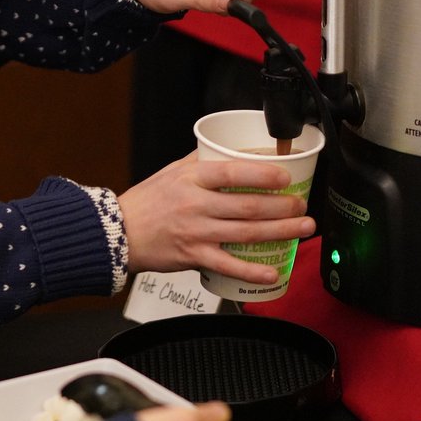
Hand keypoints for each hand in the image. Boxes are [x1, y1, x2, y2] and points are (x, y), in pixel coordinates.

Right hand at [118, 152, 316, 282]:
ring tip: (303, 228)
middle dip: (283, 207)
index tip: (286, 176)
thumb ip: (203, 160)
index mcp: (192, 179)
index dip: (262, 174)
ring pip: (246, 233)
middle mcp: (196, 204)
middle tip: (303, 206)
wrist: (118, 233)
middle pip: (248, 206)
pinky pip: (229, 266)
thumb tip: (235, 149)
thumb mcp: (173, 171)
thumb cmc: (146, 201)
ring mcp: (196, 232)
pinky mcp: (193, 256)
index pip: (232, 172)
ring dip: (280, 232)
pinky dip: (253, 271)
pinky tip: (274, 271)